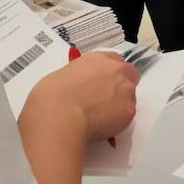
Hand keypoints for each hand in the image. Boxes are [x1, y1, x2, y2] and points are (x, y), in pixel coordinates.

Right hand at [23, 52, 139, 142]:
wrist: (59, 116)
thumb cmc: (54, 97)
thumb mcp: (64, 75)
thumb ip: (81, 76)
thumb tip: (80, 85)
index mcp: (98, 59)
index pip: (116, 59)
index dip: (110, 72)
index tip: (105, 80)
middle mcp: (116, 71)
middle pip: (129, 75)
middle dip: (120, 86)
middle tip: (105, 99)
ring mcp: (126, 91)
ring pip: (130, 97)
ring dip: (119, 104)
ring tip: (98, 115)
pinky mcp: (129, 111)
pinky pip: (127, 115)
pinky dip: (118, 120)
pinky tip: (101, 124)